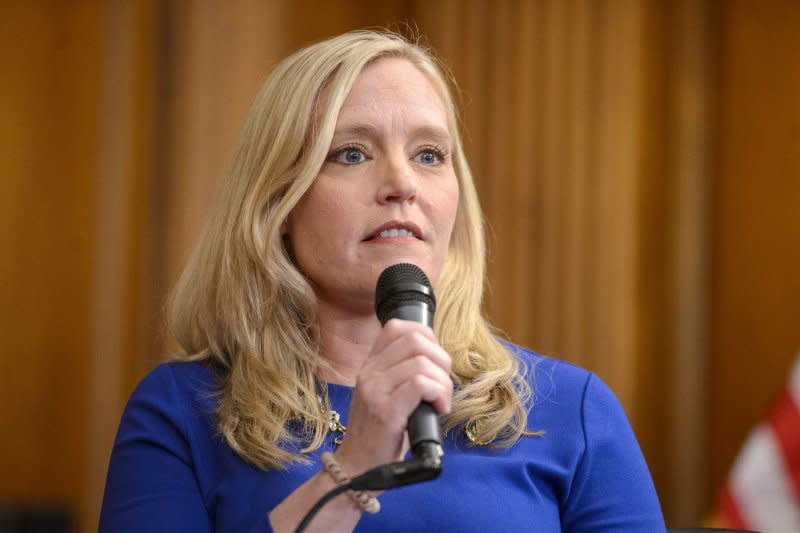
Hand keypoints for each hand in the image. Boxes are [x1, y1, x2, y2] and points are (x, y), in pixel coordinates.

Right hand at [333, 319, 451, 475]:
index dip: (426, 335)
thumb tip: (438, 360)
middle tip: (442, 384)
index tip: (435, 359)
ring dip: (443, 382)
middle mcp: (370, 372)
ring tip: (441, 401)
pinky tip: (438, 409)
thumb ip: (403, 374)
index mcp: (370, 365)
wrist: (358, 468)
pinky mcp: (386, 410)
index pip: (397, 327)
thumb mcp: (385, 395)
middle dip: (441, 359)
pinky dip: (438, 393)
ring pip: (422, 362)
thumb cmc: (380, 434)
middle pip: (415, 340)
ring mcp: (375, 389)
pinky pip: (421, 384)